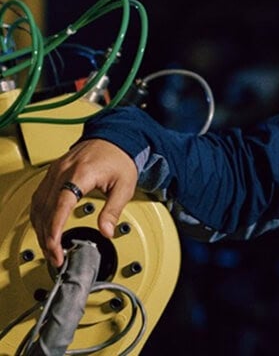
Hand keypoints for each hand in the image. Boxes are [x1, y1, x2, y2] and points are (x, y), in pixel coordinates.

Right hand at [30, 138, 137, 267]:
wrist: (115, 137)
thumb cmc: (120, 158)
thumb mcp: (125, 185)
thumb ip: (113, 210)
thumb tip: (107, 231)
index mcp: (81, 174)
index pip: (60, 206)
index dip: (54, 230)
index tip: (55, 247)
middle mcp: (63, 171)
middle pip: (45, 209)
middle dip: (47, 237)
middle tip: (56, 256)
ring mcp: (55, 171)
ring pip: (37, 205)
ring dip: (40, 229)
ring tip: (50, 248)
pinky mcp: (53, 172)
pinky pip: (39, 196)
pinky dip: (39, 215)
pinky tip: (44, 227)